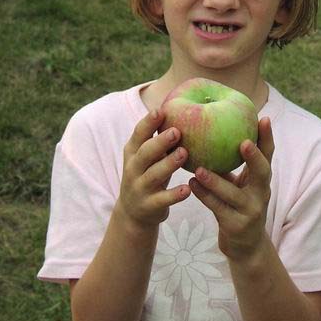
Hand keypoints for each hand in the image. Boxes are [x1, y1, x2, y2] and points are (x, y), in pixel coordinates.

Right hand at [116, 109, 190, 231]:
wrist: (133, 212)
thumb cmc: (147, 173)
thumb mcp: (147, 156)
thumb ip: (157, 137)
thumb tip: (179, 107)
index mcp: (133, 152)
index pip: (138, 134)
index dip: (148, 122)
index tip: (161, 110)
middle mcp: (133, 168)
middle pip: (145, 153)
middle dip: (160, 142)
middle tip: (177, 131)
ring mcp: (139, 188)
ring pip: (153, 175)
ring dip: (168, 164)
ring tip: (184, 153)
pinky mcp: (148, 206)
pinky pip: (162, 200)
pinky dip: (174, 195)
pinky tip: (187, 189)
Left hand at [189, 116, 273, 260]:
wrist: (246, 247)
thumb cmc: (239, 206)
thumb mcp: (241, 185)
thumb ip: (231, 165)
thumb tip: (212, 131)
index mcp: (262, 180)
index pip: (268, 156)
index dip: (267, 138)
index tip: (263, 118)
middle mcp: (261, 194)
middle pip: (262, 173)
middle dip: (254, 157)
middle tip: (243, 142)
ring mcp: (250, 211)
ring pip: (233, 194)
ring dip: (215, 181)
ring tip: (198, 168)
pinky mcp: (236, 226)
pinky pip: (218, 208)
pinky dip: (204, 196)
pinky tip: (191, 184)